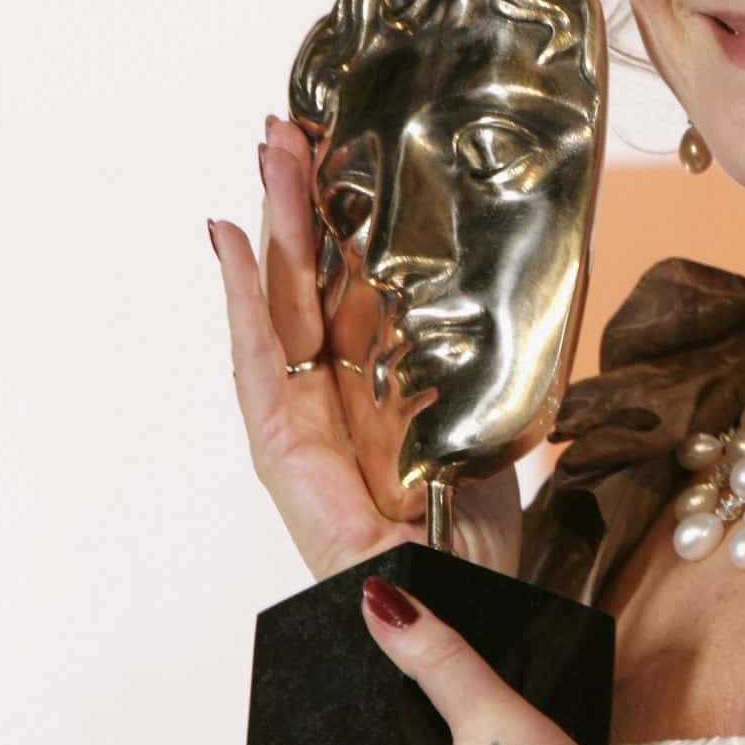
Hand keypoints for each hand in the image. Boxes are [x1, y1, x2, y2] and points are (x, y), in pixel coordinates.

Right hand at [211, 117, 520, 582]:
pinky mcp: (285, 460)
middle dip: (300, 202)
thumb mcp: (491, 423)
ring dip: (273, 225)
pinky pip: (259, 369)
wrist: (470, 620)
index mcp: (385, 385)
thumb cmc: (480, 545)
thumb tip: (514, 276)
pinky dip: (241, 303)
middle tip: (289, 124)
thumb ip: (478, 362)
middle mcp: (338, 398)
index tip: (341, 150)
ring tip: (266, 152)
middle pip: (310, 281)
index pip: (356, 286)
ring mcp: (305, 427)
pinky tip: (230, 244)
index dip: (345, 221)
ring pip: (281, 305)